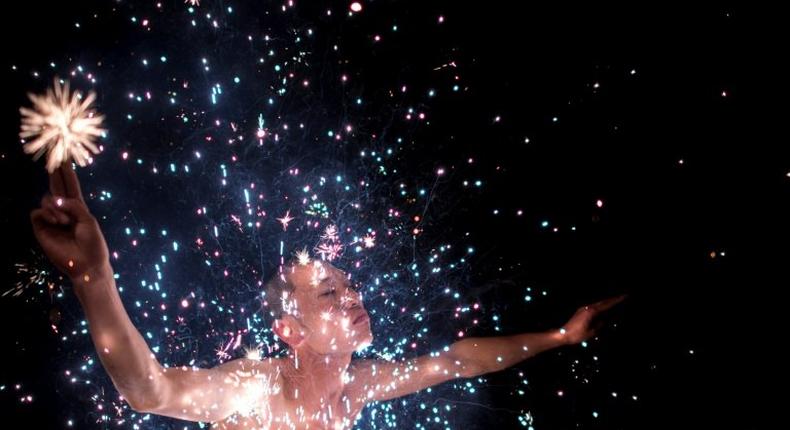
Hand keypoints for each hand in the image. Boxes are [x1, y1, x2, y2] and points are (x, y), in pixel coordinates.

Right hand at [30, 164, 109, 281]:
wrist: (86, 264)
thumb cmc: (92, 243)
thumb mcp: (88, 221)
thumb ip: (73, 206)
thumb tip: (55, 200)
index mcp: (78, 208)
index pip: (71, 186)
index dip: (67, 172)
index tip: (64, 158)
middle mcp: (63, 211)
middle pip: (56, 186)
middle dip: (54, 172)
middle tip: (52, 156)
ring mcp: (51, 219)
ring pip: (46, 199)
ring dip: (56, 207)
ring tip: (65, 222)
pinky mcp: (41, 229)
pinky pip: (37, 212)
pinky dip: (46, 213)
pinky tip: (56, 222)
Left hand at [560, 295, 626, 344]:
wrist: (562, 333)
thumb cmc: (577, 334)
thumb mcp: (591, 332)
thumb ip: (600, 325)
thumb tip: (605, 321)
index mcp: (591, 311)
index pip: (607, 304)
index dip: (616, 301)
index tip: (624, 296)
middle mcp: (587, 307)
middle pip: (603, 302)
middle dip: (613, 299)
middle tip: (622, 296)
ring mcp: (583, 309)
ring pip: (598, 304)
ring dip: (606, 302)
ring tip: (615, 302)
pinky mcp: (580, 311)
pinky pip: (593, 307)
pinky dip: (600, 306)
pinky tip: (603, 309)